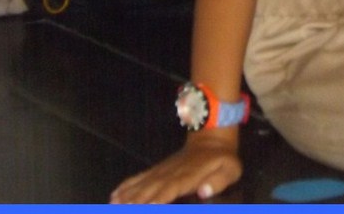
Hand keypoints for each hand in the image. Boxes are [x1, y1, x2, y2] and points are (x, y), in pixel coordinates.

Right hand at [109, 133, 240, 203]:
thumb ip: (219, 181)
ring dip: (127, 196)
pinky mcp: (158, 168)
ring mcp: (163, 169)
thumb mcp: (231, 169)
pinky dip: (127, 186)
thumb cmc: (222, 159)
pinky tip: (115, 195)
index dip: (159, 199)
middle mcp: (172, 173)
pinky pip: (140, 177)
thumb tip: (204, 191)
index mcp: (190, 175)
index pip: (171, 189)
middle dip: (136, 202)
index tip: (147, 207)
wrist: (212, 137)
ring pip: (142, 184)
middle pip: (151, 188)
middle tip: (120, 210)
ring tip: (113, 206)